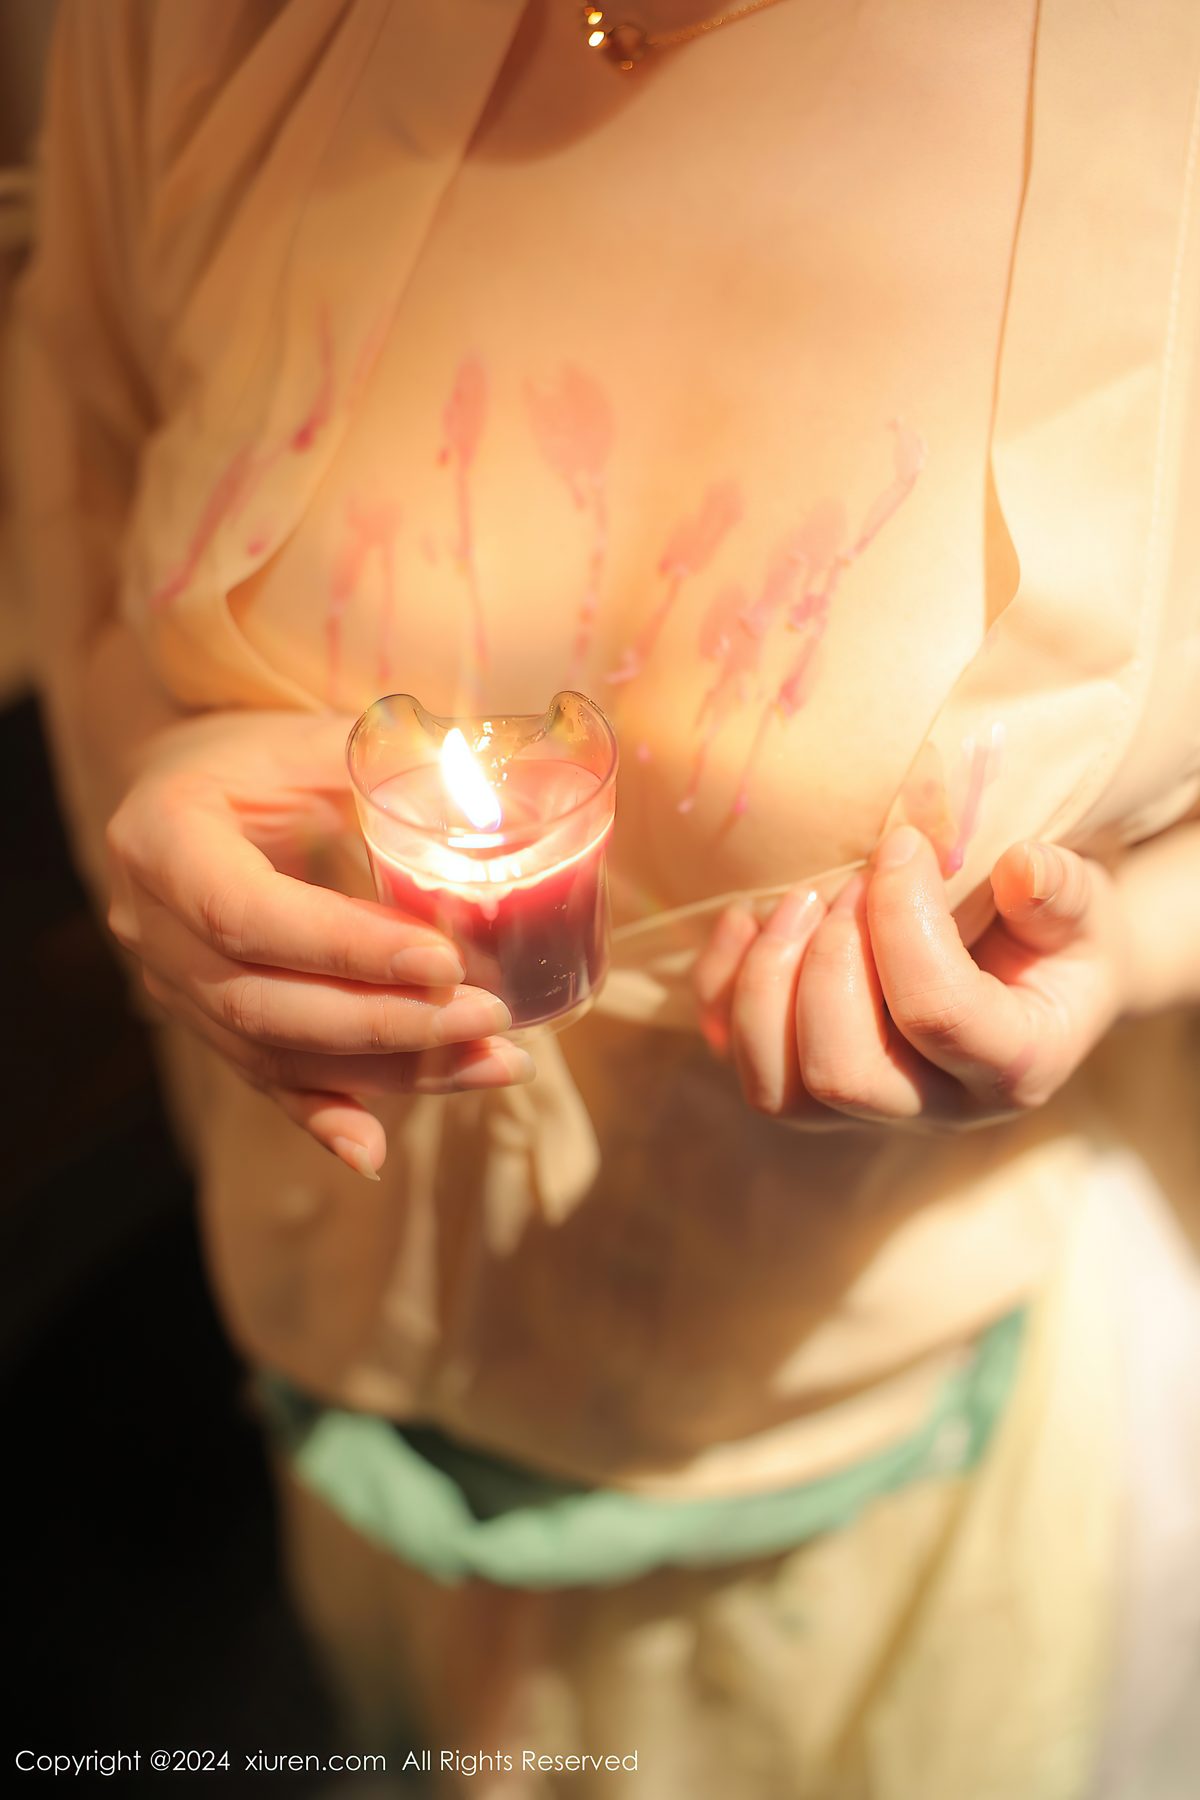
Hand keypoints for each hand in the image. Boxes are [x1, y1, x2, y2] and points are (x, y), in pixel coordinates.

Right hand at [105, 711, 532, 1177]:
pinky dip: (325, 1117)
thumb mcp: (316, 739)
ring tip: (495, 1065)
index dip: (347, 949)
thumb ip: (394, 770)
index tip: (446, 963)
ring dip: (389, 1074)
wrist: (190, 787)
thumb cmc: (264, 755)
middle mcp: (150, 925)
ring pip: (273, 1055)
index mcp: (163, 840)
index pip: (249, 915)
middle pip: (261, 1004)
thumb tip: (500, 810)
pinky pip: (264, 1082)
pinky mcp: (203, 1023)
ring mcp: (169, 985)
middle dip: (386, 1025)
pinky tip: (376, 1152)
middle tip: (490, 1019)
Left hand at [693, 825, 1131, 1131]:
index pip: (938, 1013)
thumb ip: (1061, 891)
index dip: (903, 919)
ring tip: (797, 899)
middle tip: (847, 880)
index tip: (902, 844)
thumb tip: (1021, 866)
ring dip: (767, 980)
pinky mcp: (805, 1084)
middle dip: (830, 958)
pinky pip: (735, 1058)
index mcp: (1014, 1066)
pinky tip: (748, 919)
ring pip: (775, 1088)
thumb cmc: (1060, 936)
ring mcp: (862, 1107)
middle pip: (842, 1070)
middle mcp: (933, 1107)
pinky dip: (721, 986)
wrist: (1039, 977)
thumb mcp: (1084, 909)